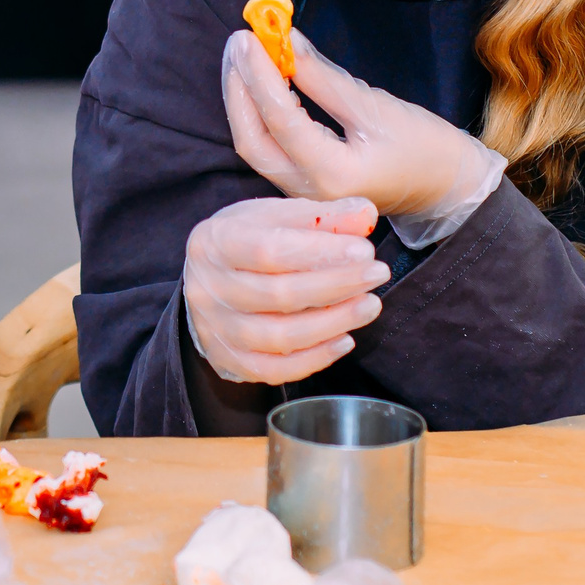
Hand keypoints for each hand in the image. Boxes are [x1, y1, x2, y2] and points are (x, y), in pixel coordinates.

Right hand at [183, 196, 390, 384]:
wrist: (209, 280)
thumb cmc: (247, 241)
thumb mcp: (276, 216)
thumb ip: (321, 215)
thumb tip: (366, 214)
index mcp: (214, 242)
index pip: (268, 250)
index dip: (319, 252)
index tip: (364, 251)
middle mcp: (207, 289)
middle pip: (278, 294)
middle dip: (336, 285)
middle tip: (377, 275)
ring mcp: (215, 330)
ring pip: (279, 336)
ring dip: (332, 323)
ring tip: (369, 305)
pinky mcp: (228, 362)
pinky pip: (275, 370)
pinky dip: (315, 358)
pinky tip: (345, 339)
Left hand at [223, 28, 501, 233]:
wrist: (448, 190)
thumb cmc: (425, 148)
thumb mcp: (376, 107)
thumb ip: (323, 78)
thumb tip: (286, 40)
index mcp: (331, 175)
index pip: (279, 118)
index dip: (259, 73)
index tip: (248, 34)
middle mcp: (308, 191)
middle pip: (251, 139)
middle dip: (239, 87)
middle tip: (240, 39)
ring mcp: (302, 193)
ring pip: (255, 145)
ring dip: (244, 97)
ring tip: (245, 52)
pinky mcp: (303, 183)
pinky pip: (268, 147)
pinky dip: (258, 111)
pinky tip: (260, 80)